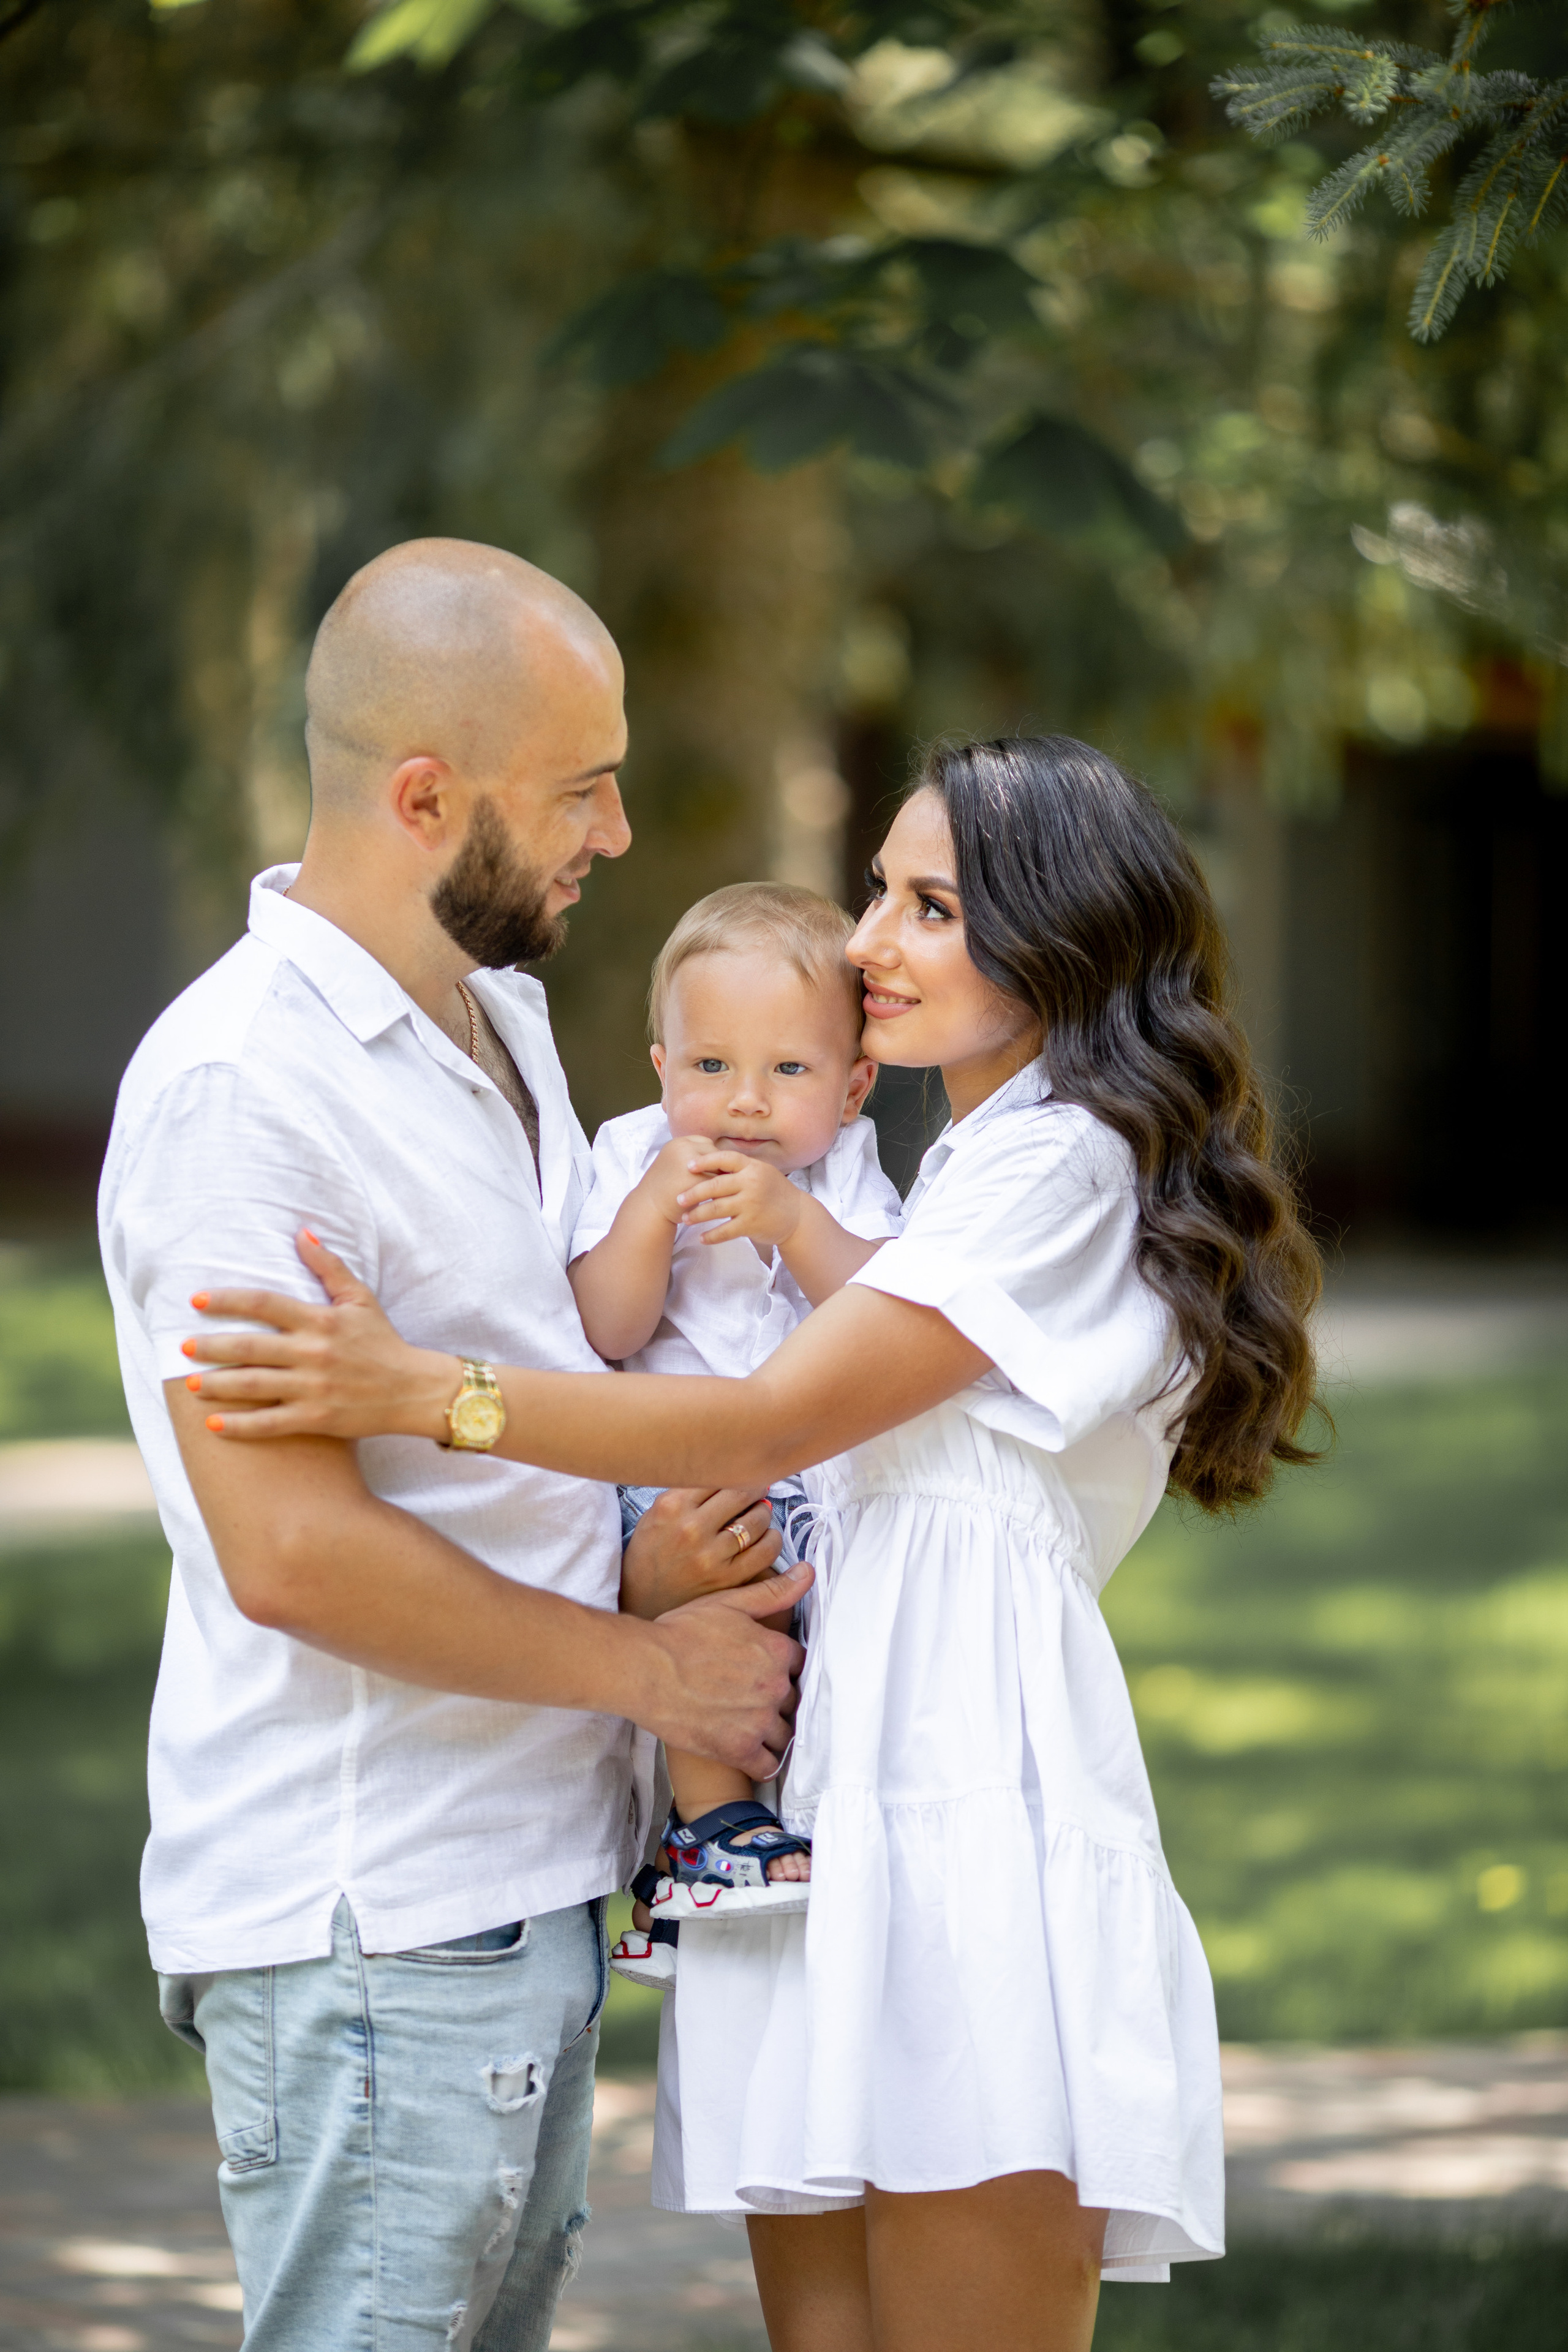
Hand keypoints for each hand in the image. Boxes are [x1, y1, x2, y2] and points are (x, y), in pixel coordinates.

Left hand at [182, 1231, 456, 1442]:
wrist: (413, 1390)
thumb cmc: (383, 1342)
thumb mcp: (360, 1299)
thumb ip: (328, 1267)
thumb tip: (301, 1232)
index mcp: (321, 1320)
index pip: (265, 1303)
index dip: (228, 1300)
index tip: (197, 1299)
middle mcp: (314, 1353)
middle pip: (250, 1346)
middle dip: (211, 1347)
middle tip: (183, 1346)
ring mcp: (314, 1388)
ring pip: (254, 1385)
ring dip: (217, 1384)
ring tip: (189, 1383)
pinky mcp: (317, 1418)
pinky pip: (270, 1423)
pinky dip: (240, 1426)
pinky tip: (212, 1425)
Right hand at [620, 1485, 782, 1618]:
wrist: (641, 1601)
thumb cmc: (651, 1554)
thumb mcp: (656, 1514)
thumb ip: (687, 1493)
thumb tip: (728, 1472)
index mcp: (671, 1505)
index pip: (717, 1474)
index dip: (735, 1472)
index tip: (742, 1473)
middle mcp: (691, 1528)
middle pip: (741, 1493)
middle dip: (755, 1488)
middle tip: (759, 1489)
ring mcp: (710, 1555)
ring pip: (756, 1521)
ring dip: (764, 1513)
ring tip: (761, 1512)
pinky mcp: (726, 1578)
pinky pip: (764, 1552)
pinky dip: (771, 1540)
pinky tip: (767, 1537)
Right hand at [636, 1133, 718, 1225]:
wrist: (650, 1209)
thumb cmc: (666, 1190)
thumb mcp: (675, 1165)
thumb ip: (693, 1158)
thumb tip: (722, 1159)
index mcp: (677, 1143)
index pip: (705, 1142)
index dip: (711, 1157)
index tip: (712, 1171)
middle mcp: (683, 1148)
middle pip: (714, 1152)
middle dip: (718, 1167)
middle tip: (722, 1182)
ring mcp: (688, 1162)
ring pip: (718, 1166)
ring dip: (723, 1177)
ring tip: (724, 1190)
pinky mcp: (695, 1178)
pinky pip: (719, 1181)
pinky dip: (722, 1189)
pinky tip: (722, 1198)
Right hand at [640, 1562, 810, 1775]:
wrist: (644, 1670)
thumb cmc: (680, 1633)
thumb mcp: (729, 1603)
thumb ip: (773, 1592)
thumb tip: (808, 1573)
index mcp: (776, 1651)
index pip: (799, 1664)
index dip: (781, 1666)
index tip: (762, 1669)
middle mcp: (775, 1687)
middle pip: (792, 1699)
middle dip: (776, 1698)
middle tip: (750, 1696)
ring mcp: (759, 1721)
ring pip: (783, 1733)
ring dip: (771, 1731)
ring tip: (748, 1724)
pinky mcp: (739, 1750)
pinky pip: (768, 1764)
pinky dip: (761, 1761)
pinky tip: (748, 1752)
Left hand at [676, 1152, 802, 1249]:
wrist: (797, 1216)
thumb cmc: (774, 1192)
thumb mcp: (762, 1172)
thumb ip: (740, 1168)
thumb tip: (710, 1160)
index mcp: (752, 1167)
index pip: (725, 1159)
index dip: (706, 1161)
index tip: (688, 1166)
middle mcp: (751, 1183)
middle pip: (715, 1185)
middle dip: (694, 1192)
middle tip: (678, 1198)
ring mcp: (751, 1204)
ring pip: (716, 1209)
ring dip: (697, 1215)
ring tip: (685, 1219)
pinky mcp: (752, 1224)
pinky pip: (725, 1231)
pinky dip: (711, 1236)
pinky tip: (701, 1238)